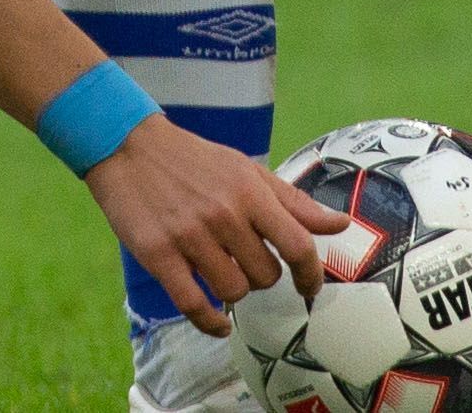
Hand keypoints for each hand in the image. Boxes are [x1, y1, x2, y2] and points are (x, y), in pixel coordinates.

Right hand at [84, 115, 351, 335]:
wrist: (130, 148)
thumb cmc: (197, 162)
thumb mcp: (249, 172)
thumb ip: (294, 203)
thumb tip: (341, 224)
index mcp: (250, 192)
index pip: (297, 245)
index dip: (311, 274)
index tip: (310, 287)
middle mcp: (224, 214)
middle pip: (266, 275)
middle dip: (263, 276)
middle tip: (247, 262)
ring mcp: (190, 236)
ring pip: (234, 291)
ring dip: (235, 290)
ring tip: (224, 272)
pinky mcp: (158, 255)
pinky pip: (193, 305)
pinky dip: (210, 322)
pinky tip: (218, 323)